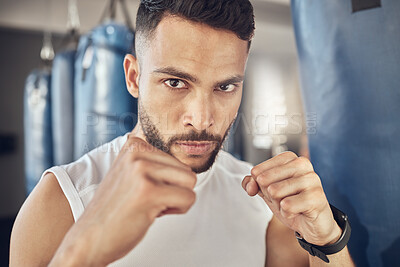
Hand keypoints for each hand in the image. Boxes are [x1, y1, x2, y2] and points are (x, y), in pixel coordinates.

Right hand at [51, 135, 196, 265]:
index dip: (166, 181)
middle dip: (173, 190)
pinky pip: (188, 198)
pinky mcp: (149, 190)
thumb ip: (153, 163)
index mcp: (134, 145)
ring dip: (175, 200)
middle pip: (186, 170)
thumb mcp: (130, 174)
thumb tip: (186, 165)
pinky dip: (177, 210)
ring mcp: (141, 170)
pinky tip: (152, 213)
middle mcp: (137, 153)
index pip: (177, 160)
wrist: (88, 239)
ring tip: (149, 205)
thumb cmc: (114, 210)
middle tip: (147, 201)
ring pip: (190, 182)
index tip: (144, 190)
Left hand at [242, 152, 340, 245]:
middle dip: (269, 196)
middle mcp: (302, 164)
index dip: (259, 187)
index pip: (257, 171)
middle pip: (264, 180)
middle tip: (283, 200)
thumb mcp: (267, 192)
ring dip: (278, 205)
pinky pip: (287, 206)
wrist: (313, 224)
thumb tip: (250, 185)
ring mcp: (311, 179)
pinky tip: (297, 212)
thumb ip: (253, 184)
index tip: (273, 190)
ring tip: (291, 205)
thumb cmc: (292, 203)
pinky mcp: (317, 196)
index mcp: (289, 158)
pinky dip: (287, 213)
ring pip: (275, 192)